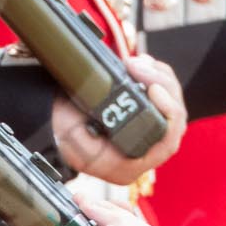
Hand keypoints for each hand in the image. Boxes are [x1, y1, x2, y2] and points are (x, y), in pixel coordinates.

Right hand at [51, 53, 185, 183]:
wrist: (51, 124)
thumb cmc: (61, 134)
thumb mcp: (70, 141)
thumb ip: (90, 140)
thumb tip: (112, 121)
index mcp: (130, 164)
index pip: (167, 141)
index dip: (167, 113)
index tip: (153, 88)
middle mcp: (143, 151)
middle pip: (175, 117)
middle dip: (163, 85)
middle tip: (139, 66)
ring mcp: (146, 131)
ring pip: (171, 102)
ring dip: (159, 76)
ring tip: (138, 61)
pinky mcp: (144, 113)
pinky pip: (161, 93)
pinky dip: (155, 74)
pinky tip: (142, 63)